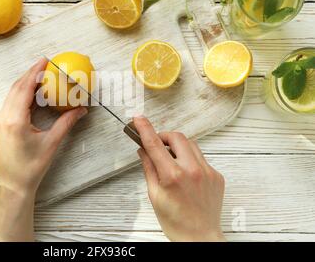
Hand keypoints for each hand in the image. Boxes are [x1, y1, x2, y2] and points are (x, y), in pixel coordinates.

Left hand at [0, 58, 87, 241]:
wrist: (13, 184)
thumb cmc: (31, 167)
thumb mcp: (51, 143)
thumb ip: (66, 123)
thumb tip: (81, 109)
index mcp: (15, 120)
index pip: (24, 88)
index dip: (34, 72)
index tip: (45, 61)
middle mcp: (4, 117)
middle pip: (16, 87)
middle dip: (30, 74)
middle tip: (45, 64)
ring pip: (12, 94)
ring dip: (25, 82)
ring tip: (41, 75)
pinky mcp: (0, 124)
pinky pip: (10, 102)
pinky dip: (21, 93)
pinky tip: (33, 92)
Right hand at [133, 117, 225, 241]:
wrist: (199, 237)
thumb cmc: (175, 222)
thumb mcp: (154, 195)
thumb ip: (149, 169)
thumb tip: (143, 151)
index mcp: (173, 176)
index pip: (155, 144)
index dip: (145, 129)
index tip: (138, 119)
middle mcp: (192, 170)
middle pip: (177, 137)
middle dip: (164, 136)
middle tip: (156, 144)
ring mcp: (207, 172)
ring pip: (191, 144)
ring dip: (178, 146)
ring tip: (171, 159)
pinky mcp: (217, 175)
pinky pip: (202, 158)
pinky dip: (190, 159)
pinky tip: (185, 173)